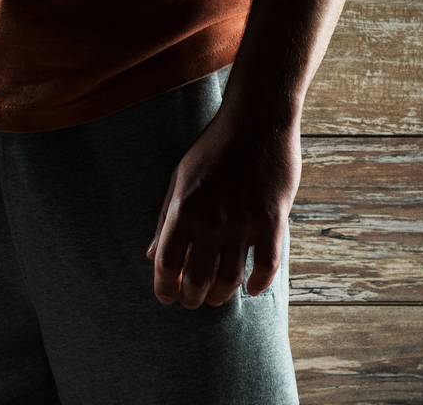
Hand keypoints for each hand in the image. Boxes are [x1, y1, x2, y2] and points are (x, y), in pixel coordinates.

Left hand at [144, 97, 300, 308]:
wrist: (256, 121)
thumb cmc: (213, 148)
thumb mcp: (179, 178)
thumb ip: (165, 218)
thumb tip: (150, 255)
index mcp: (183, 207)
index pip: (166, 262)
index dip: (164, 287)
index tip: (166, 297)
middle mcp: (211, 219)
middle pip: (197, 279)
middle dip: (191, 298)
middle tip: (192, 301)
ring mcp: (242, 222)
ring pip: (230, 280)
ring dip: (220, 296)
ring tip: (216, 296)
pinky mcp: (272, 222)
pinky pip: (266, 268)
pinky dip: (258, 285)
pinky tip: (252, 289)